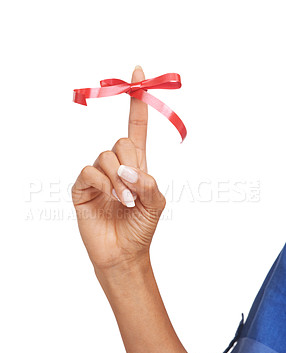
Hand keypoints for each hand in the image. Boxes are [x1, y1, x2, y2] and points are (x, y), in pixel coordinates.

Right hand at [72, 66, 165, 269]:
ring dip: (119, 177)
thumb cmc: (141, 228)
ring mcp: (98, 177)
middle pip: (120, 141)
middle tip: (134, 187)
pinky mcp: (82, 188)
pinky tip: (111, 198)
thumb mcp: (156, 203)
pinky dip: (103, 182)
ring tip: (125, 200)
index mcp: (135, 167)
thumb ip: (148, 182)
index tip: (138, 71)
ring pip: (105, 156)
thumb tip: (128, 169)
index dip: (137, 104)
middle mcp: (116, 167)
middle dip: (130, 162)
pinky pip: (89, 171)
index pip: (135, 129)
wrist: (123, 253)